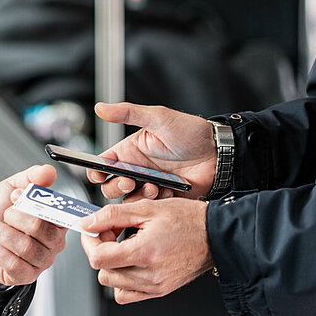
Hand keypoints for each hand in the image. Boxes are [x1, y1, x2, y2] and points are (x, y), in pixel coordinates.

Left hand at [0, 164, 67, 285]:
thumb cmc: (0, 212)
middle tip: (5, 214)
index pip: (57, 212)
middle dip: (14, 217)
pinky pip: (15, 265)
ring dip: (3, 234)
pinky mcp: (27, 275)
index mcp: (56, 218)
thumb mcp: (12, 186)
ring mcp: (42, 260)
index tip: (16, 195)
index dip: (33, 202)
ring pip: (26, 247)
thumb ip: (31, 177)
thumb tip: (49, 172)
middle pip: (40, 228)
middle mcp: (54, 241)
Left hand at [80, 198, 212, 302]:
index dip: (90, 242)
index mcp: (145, 252)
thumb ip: (112, 215)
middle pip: (103, 273)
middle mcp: (150, 275)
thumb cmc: (187, 219)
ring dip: (112, 265)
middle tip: (112, 233)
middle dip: (101, 250)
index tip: (93, 231)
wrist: (215, 236)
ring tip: (124, 246)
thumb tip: (87, 223)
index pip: (99, 258)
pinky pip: (127, 294)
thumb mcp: (147, 208)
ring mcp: (155, 286)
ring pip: (113, 284)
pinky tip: (131, 262)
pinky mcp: (159, 291)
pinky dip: (123, 280)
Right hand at [91, 103, 216, 199]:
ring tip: (153, 186)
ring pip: (129, 199)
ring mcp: (150, 184)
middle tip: (130, 180)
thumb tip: (100, 107)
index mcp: (130, 151)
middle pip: (111, 186)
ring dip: (137, 196)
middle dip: (117, 186)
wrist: (218, 153)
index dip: (97, 171)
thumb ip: (127, 113)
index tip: (100, 173)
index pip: (103, 164)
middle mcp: (136, 169)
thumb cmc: (190, 132)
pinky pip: (150, 207)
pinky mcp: (164, 197)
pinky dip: (156, 202)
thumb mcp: (157, 117)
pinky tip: (167, 192)